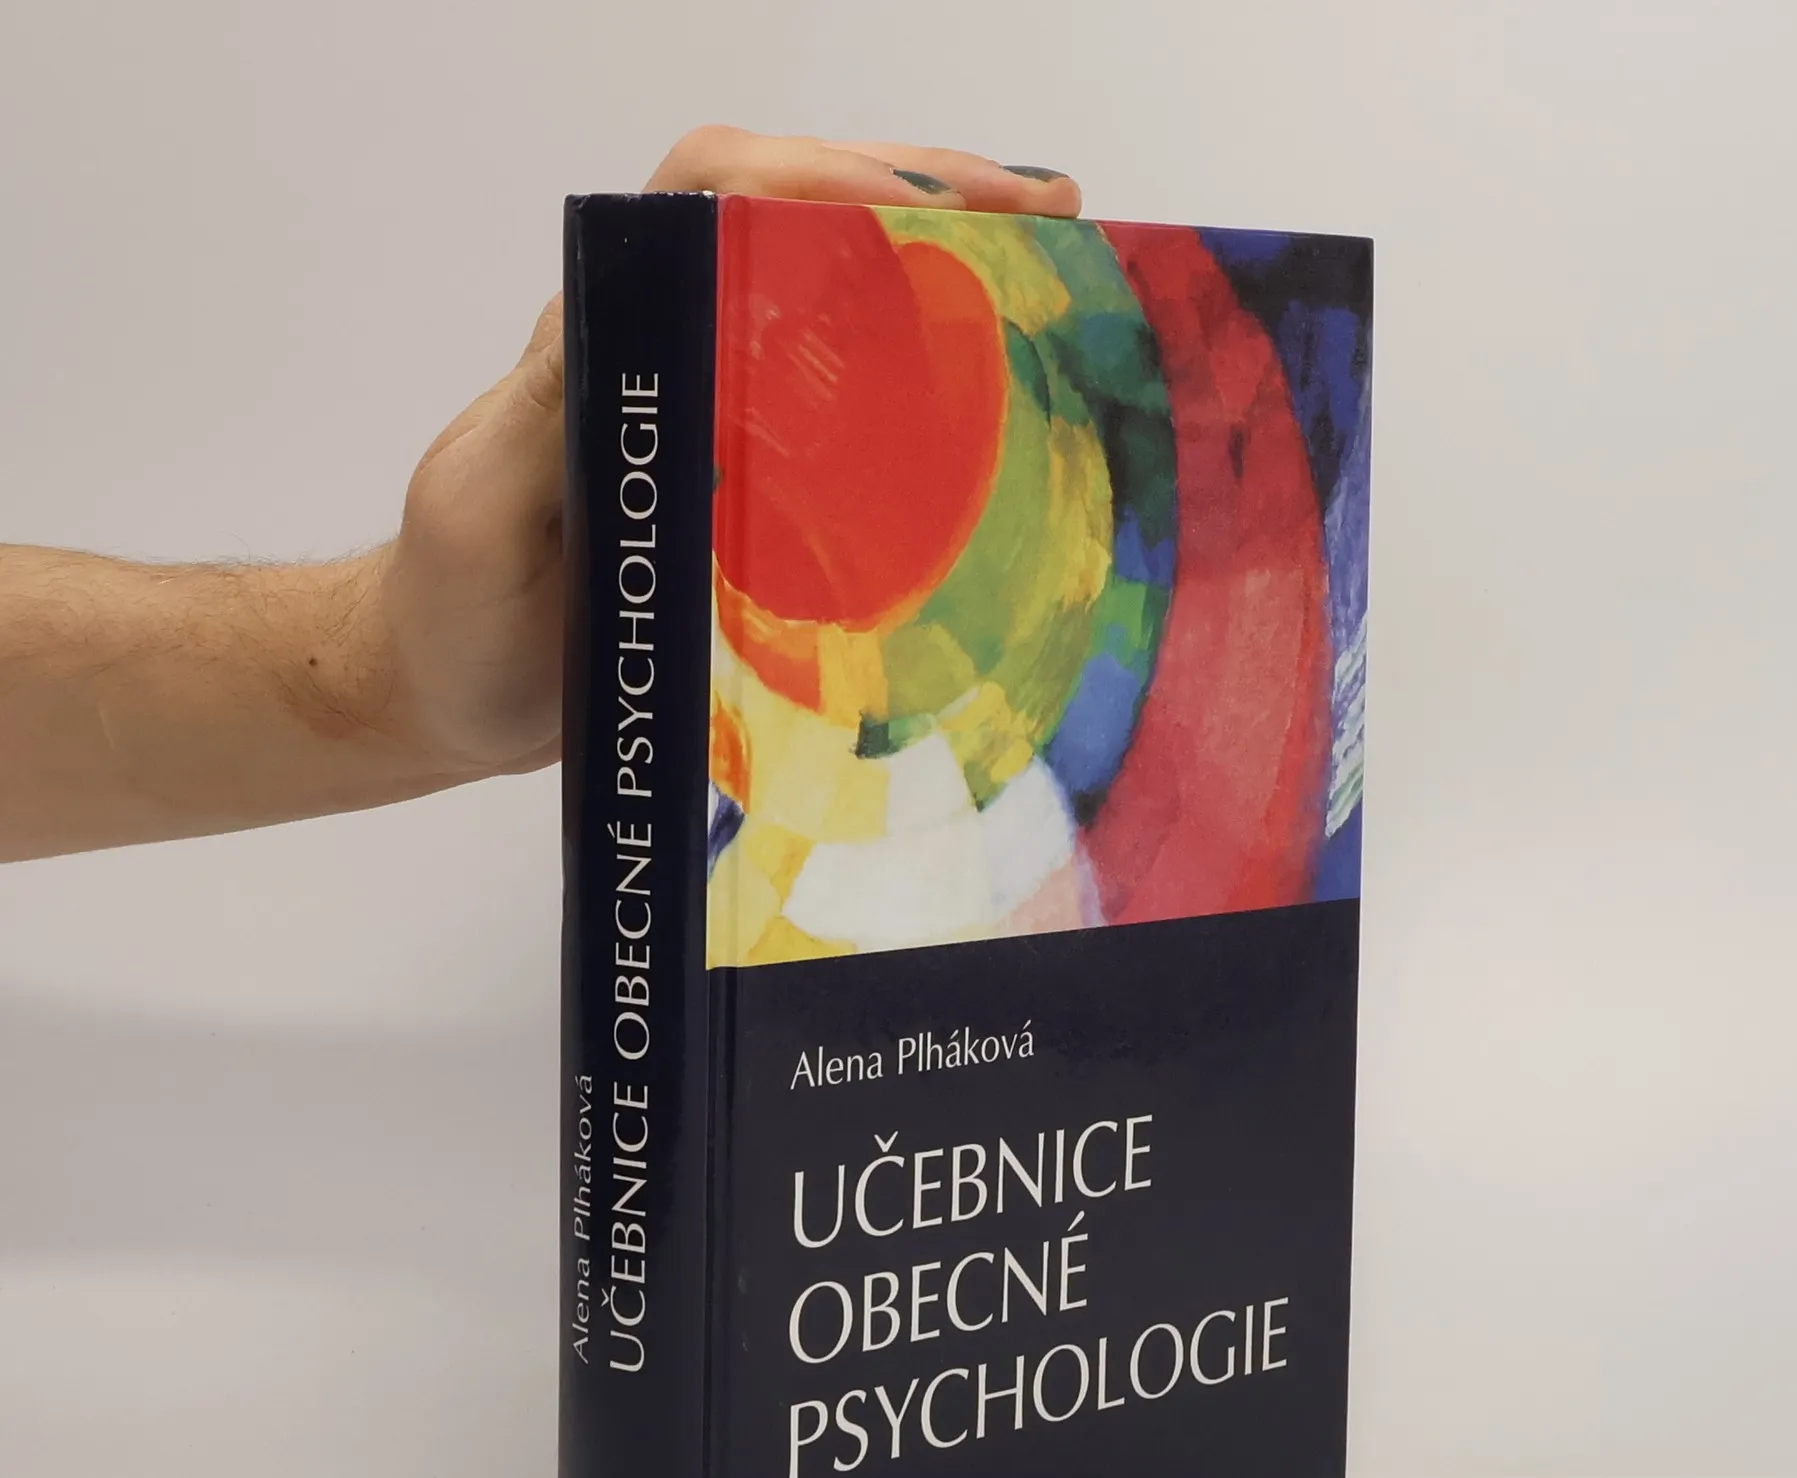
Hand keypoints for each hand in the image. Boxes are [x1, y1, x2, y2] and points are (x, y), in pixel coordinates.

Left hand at [365, 127, 1081, 780]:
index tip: (925, 210)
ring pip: (843, 307)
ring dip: (951, 276)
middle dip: (929, 202)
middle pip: (803, 224)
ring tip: (1063, 283)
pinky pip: (852, 417)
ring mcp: (726, 421)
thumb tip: (646, 342)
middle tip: (1050, 215)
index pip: (714, 197)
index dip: (822, 181)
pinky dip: (935, 388)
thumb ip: (544, 423)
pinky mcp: (755, 495)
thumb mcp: (478, 512)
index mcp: (612, 336)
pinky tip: (1007, 406)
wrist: (452, 696)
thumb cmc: (453, 610)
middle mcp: (680, 354)